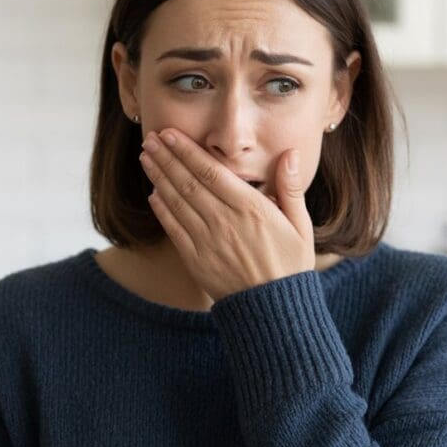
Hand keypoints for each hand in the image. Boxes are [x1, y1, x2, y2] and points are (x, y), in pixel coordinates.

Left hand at [139, 128, 315, 301]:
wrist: (274, 312)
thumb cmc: (290, 265)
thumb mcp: (301, 226)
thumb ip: (291, 188)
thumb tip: (291, 154)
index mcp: (250, 208)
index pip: (211, 171)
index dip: (187, 151)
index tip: (170, 134)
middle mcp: (224, 221)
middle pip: (188, 182)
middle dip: (166, 157)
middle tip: (150, 138)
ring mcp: (207, 241)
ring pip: (177, 201)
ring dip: (159, 176)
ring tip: (145, 157)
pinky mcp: (196, 259)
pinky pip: (174, 229)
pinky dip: (161, 209)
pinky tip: (152, 193)